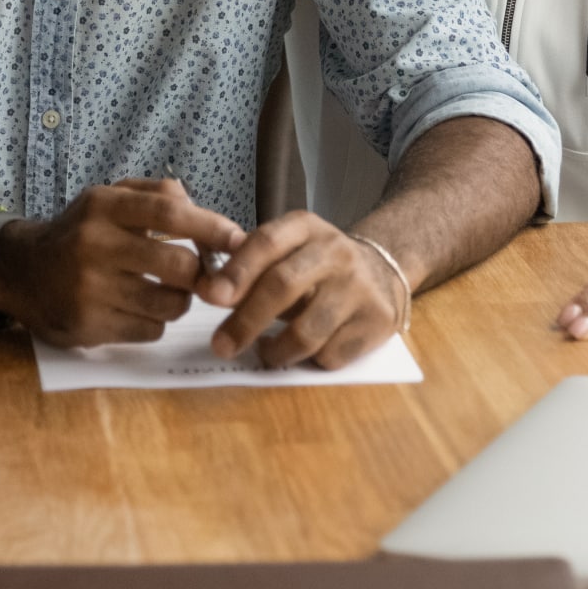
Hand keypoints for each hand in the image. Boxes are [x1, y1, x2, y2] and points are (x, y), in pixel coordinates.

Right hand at [0, 179, 243, 346]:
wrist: (20, 272)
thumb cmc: (80, 232)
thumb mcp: (109, 198)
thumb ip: (157, 194)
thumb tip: (204, 212)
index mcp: (103, 207)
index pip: (170, 214)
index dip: (212, 228)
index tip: (240, 239)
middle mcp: (94, 245)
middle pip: (179, 266)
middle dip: (200, 274)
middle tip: (200, 275)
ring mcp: (89, 290)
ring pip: (168, 304)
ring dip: (179, 301)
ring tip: (165, 292)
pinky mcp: (88, 326)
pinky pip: (149, 331)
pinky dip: (154, 323)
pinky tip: (137, 310)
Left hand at [198, 212, 407, 369]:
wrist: (382, 272)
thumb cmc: (317, 265)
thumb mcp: (288, 248)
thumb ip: (249, 261)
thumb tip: (205, 287)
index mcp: (306, 227)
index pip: (267, 242)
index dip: (236, 271)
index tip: (210, 296)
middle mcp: (336, 252)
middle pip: (282, 286)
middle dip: (245, 320)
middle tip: (221, 345)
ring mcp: (359, 287)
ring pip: (307, 331)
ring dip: (276, 351)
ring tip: (263, 353)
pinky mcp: (376, 321)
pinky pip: (331, 354)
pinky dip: (309, 361)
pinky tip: (301, 353)